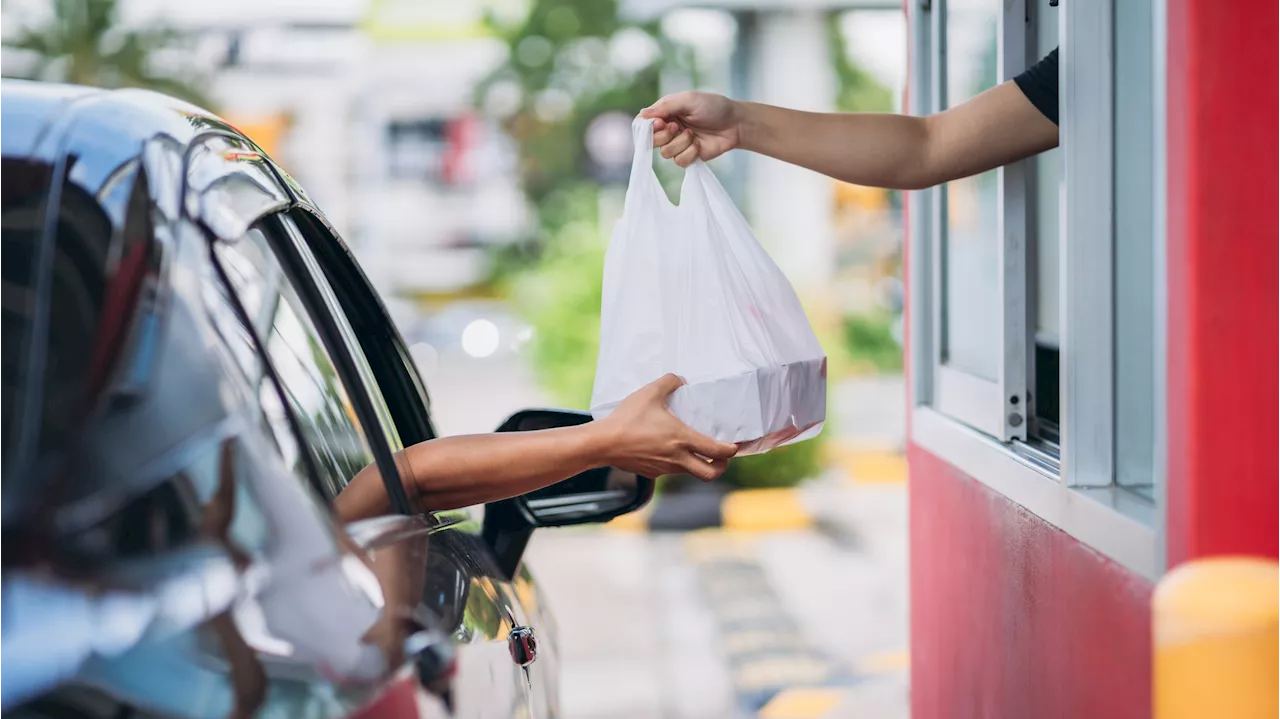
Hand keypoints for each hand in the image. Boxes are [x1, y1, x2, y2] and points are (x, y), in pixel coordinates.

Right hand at [596, 374, 737, 480]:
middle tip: (721, 457)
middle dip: (721, 467)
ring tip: (694, 449)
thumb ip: (669, 382)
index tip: (736, 445)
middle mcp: (677, 458)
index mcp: (682, 440)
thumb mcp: (649, 393)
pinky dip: (676, 463)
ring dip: (697, 464)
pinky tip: (667, 449)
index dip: (731, 450)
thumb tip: (680, 379)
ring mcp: (664, 468)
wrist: (602, 444)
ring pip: (689, 472)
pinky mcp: (651, 473)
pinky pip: (670, 470)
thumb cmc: (627, 419)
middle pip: (710, 474)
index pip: (717, 452)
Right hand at [641, 92, 741, 166]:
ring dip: (680, 143)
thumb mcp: (689, 100)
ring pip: (665, 153)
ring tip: (693, 135)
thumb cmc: (714, 107)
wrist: (736, 124)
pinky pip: (679, 162)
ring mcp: (678, 144)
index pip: (644, 124)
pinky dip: (689, 153)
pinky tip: (698, 145)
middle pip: (651, 141)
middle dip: (664, 136)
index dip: (648, 128)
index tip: (661, 123)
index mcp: (665, 113)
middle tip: (677, 127)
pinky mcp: (688, 157)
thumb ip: (666, 107)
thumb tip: (642, 115)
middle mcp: (669, 130)